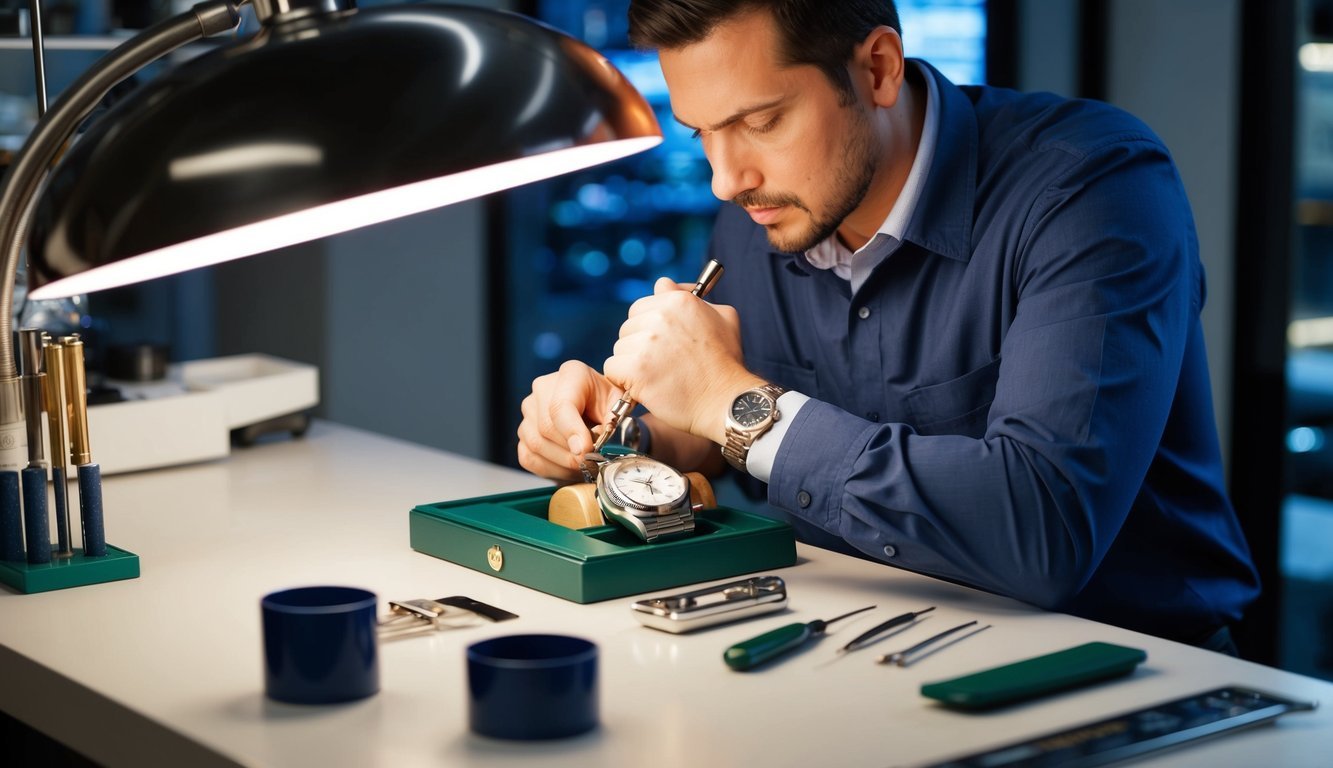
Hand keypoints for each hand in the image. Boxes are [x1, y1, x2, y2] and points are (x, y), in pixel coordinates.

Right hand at [516, 360, 621, 481]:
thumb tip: (592, 443)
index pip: (561, 405)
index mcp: (571, 374)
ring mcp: (529, 410)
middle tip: (591, 461)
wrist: (595, 409)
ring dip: (562, 462)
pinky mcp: (523, 432)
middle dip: (571, 452)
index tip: (585, 450)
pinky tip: (568, 466)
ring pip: (536, 444)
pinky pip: (529, 457)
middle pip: (547, 427)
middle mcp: (542, 388)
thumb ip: (611, 420)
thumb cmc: (607, 405)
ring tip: (583, 464)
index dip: (572, 431)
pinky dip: (551, 468)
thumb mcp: (619, 406)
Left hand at [604, 277, 764, 443]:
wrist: (727, 401)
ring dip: (632, 365)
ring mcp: (647, 342)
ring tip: (657, 378)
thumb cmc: (727, 363)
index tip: (662, 345)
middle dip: (638, 346)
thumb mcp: (723, 318)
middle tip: (661, 364)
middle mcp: (661, 316)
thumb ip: (691, 296)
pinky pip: (612, 369)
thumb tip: (664, 284)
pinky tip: (645, 388)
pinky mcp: (636, 369)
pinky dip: (624, 382)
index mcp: (679, 301)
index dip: (648, 328)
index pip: (641, 307)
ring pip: (619, 349)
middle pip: (627, 328)